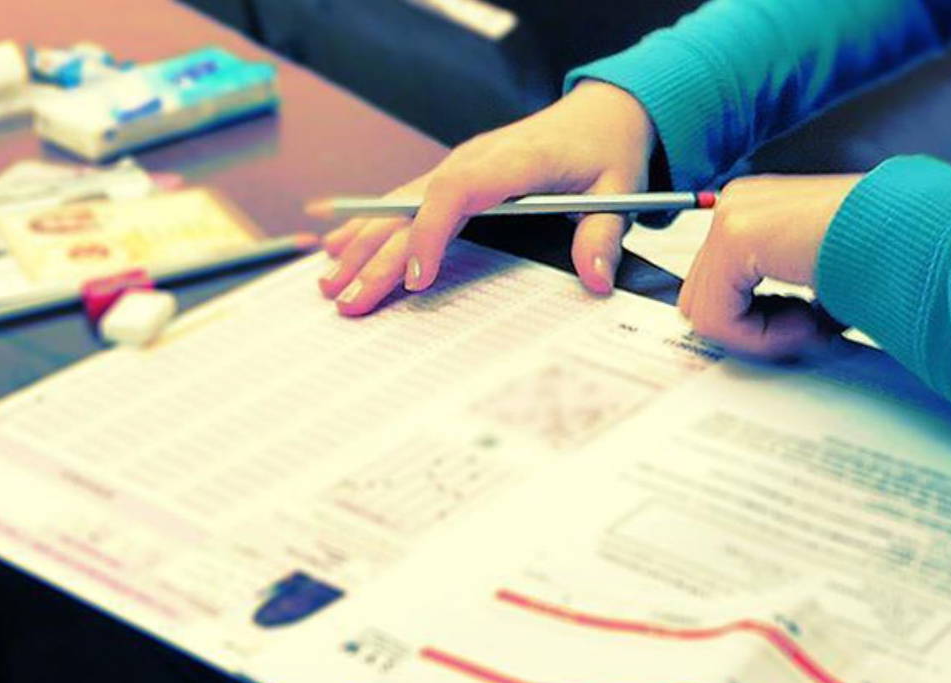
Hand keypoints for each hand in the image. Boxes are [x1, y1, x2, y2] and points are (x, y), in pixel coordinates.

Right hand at [318, 80, 655, 314]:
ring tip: (331, 284)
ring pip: (399, 203)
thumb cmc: (604, 153)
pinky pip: (404, 200)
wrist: (599, 114)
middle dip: (379, 257)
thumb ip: (602, 236)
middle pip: (415, 206)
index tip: (416, 279)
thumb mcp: (619, 192)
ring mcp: (458, 164)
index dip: (430, 233)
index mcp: (515, 159)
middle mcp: (476, 158)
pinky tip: (339, 248)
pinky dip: (370, 225)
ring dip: (362, 243)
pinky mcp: (452, 174)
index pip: (457, 191)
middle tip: (351, 300)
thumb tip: (596, 281)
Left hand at [677, 173, 862, 357]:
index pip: (717, 284)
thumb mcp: (812, 276)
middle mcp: (736, 206)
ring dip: (760, 335)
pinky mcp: (735, 235)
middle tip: (810, 330)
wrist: (911, 231)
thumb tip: (750, 331)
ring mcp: (731, 215)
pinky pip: (716, 317)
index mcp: (753, 211)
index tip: (805, 325)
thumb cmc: (880, 249)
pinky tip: (808, 322)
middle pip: (702, 297)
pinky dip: (761, 337)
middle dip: (754, 329)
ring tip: (813, 324)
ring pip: (705, 312)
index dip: (756, 322)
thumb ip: (771, 297)